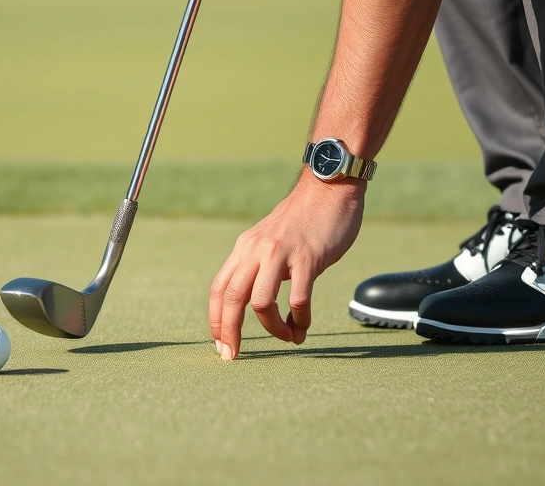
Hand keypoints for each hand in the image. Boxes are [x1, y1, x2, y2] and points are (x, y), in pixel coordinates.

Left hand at [209, 173, 364, 359]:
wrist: (329, 188)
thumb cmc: (304, 219)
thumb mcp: (270, 240)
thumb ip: (260, 266)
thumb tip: (258, 303)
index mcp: (245, 248)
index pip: (219, 289)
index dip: (216, 320)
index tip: (220, 344)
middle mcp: (257, 250)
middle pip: (232, 298)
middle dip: (230, 332)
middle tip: (234, 356)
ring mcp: (281, 253)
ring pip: (261, 302)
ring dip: (272, 329)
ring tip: (287, 337)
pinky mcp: (308, 258)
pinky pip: (298, 298)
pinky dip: (300, 319)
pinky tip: (304, 325)